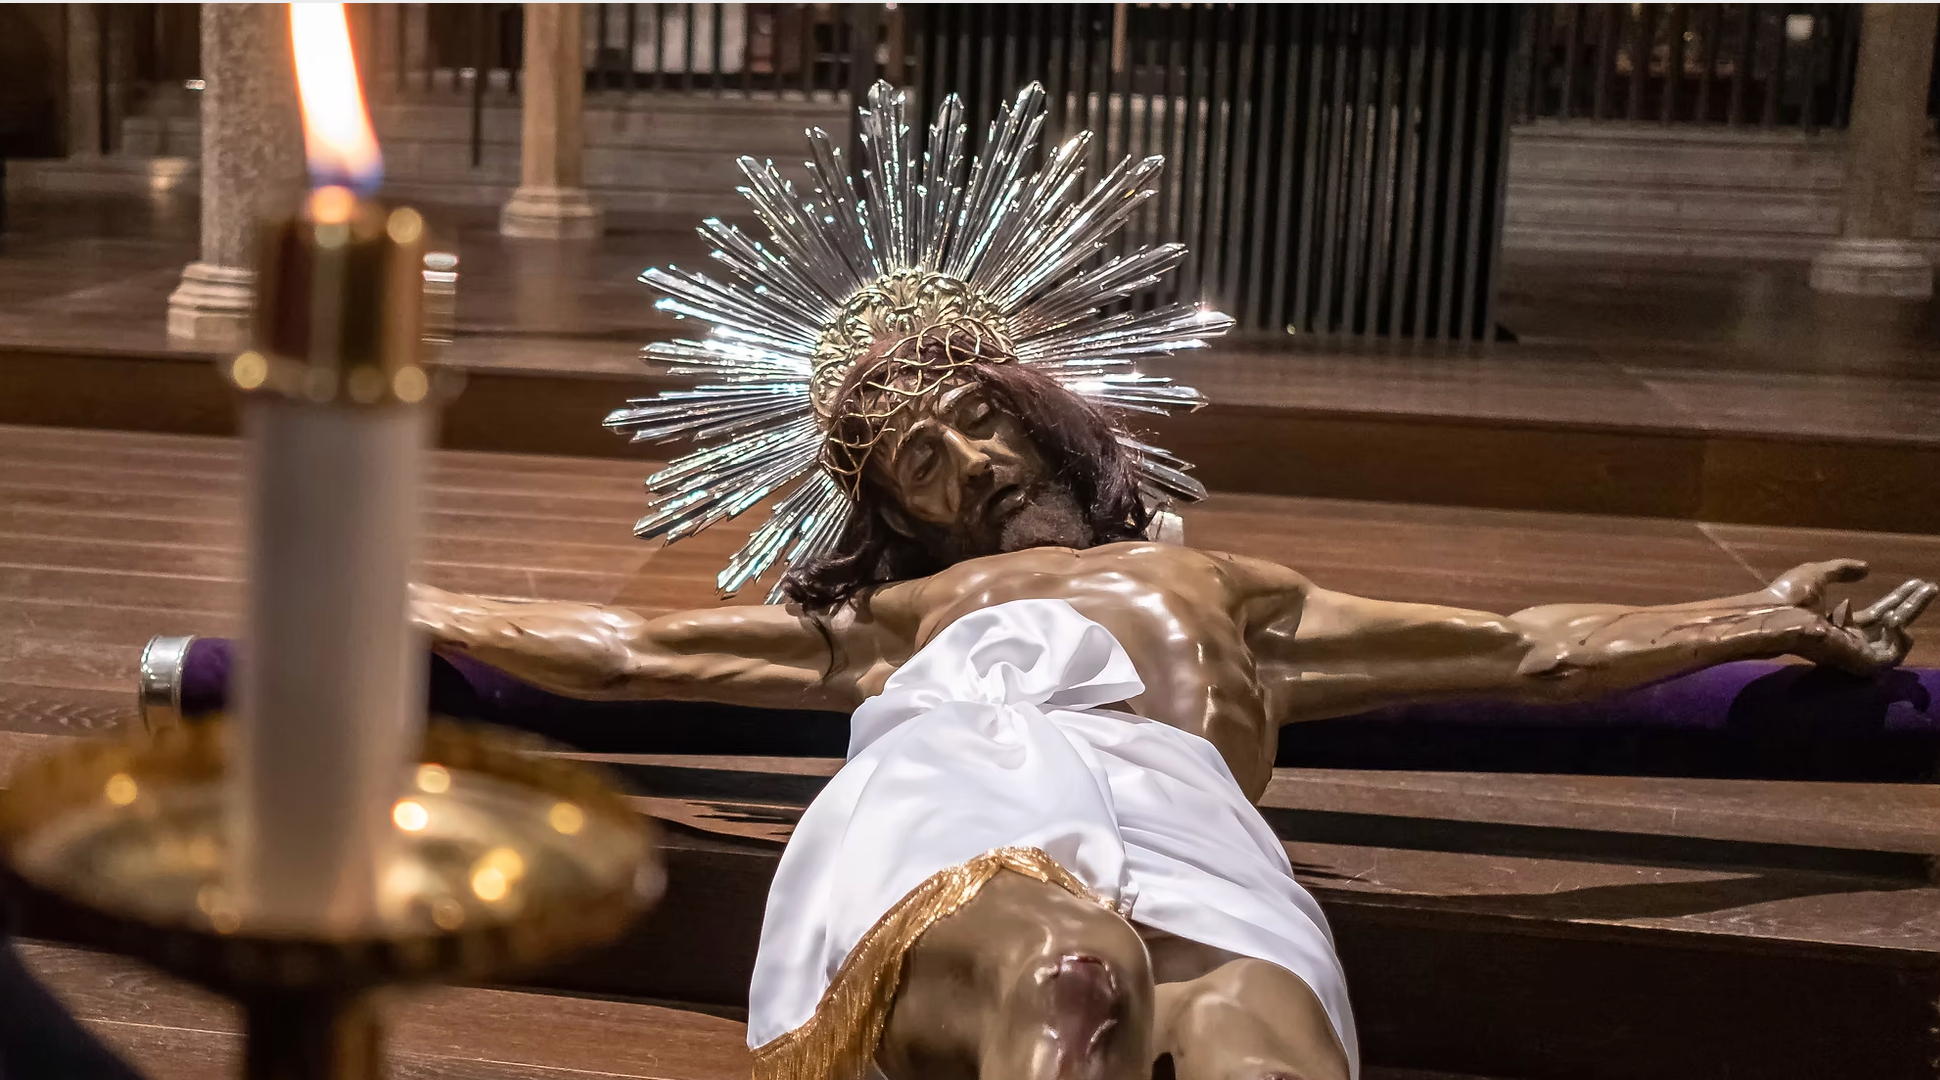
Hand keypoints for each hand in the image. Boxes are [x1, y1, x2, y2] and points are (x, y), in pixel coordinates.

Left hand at [1764, 560, 1935, 673]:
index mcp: (1839, 623)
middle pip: (1890, 625)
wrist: (1772, 614)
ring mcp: (1853, 652)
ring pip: (1894, 643)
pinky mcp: (1856, 662)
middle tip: (1931, 587)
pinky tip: (1894, 620)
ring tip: (1902, 607)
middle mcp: (1848, 640)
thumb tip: (1866, 568)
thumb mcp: (1818, 575)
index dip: (1898, 598)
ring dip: (1906, 621)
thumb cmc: (1785, 597)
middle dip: (1912, 606)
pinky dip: (1899, 640)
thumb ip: (1842, 571)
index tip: (1917, 583)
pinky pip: (1890, 658)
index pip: (1877, 613)